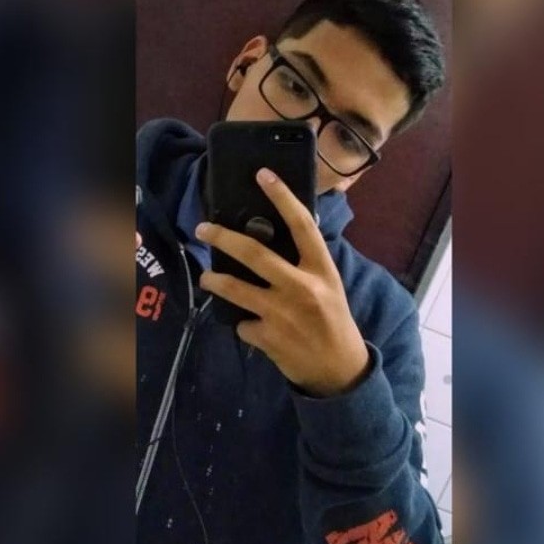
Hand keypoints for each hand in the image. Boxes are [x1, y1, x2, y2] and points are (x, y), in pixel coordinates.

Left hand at [196, 168, 369, 396]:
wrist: (339, 368)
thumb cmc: (334, 319)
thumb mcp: (329, 284)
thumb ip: (307, 262)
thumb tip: (283, 234)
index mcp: (321, 269)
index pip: (302, 225)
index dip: (282, 197)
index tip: (263, 175)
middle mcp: (302, 287)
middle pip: (255, 254)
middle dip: (223, 238)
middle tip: (203, 229)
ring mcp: (282, 313)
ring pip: (235, 289)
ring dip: (215, 281)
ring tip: (208, 277)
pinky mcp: (267, 337)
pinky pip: (243, 323)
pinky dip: (245, 323)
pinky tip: (256, 328)